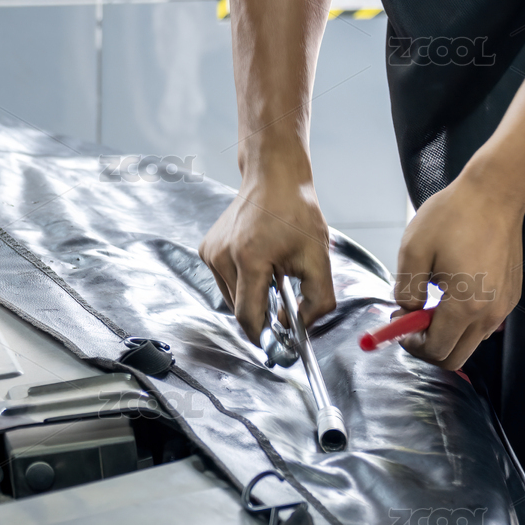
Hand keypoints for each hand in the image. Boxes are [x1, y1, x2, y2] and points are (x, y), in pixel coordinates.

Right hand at [199, 170, 335, 342]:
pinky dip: (240, 281)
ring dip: (249, 296)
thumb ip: (317, 300)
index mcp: (250, 259)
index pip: (247, 315)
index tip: (274, 345)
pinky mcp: (206, 249)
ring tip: (271, 273)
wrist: (273, 179)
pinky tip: (256, 261)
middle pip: (238, 308)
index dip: (261, 335)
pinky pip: (223, 281)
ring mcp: (211, 252)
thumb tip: (296, 326)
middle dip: (260, 312)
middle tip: (283, 298)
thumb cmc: (296, 213)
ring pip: (229, 296)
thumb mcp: (319, 258)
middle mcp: (223, 256)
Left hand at [394, 174, 523, 369]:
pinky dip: (462, 320)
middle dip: (427, 346)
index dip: (410, 345)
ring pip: (470, 342)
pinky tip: (449, 293)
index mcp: (465, 306)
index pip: (436, 350)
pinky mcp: (511, 295)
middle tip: (409, 320)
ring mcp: (505, 305)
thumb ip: (405, 290)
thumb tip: (406, 311)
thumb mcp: (413, 252)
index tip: (397, 323)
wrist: (495, 193)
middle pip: (456, 357)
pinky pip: (484, 324)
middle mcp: (491, 313)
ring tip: (427, 302)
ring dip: (445, 333)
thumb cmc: (452, 218)